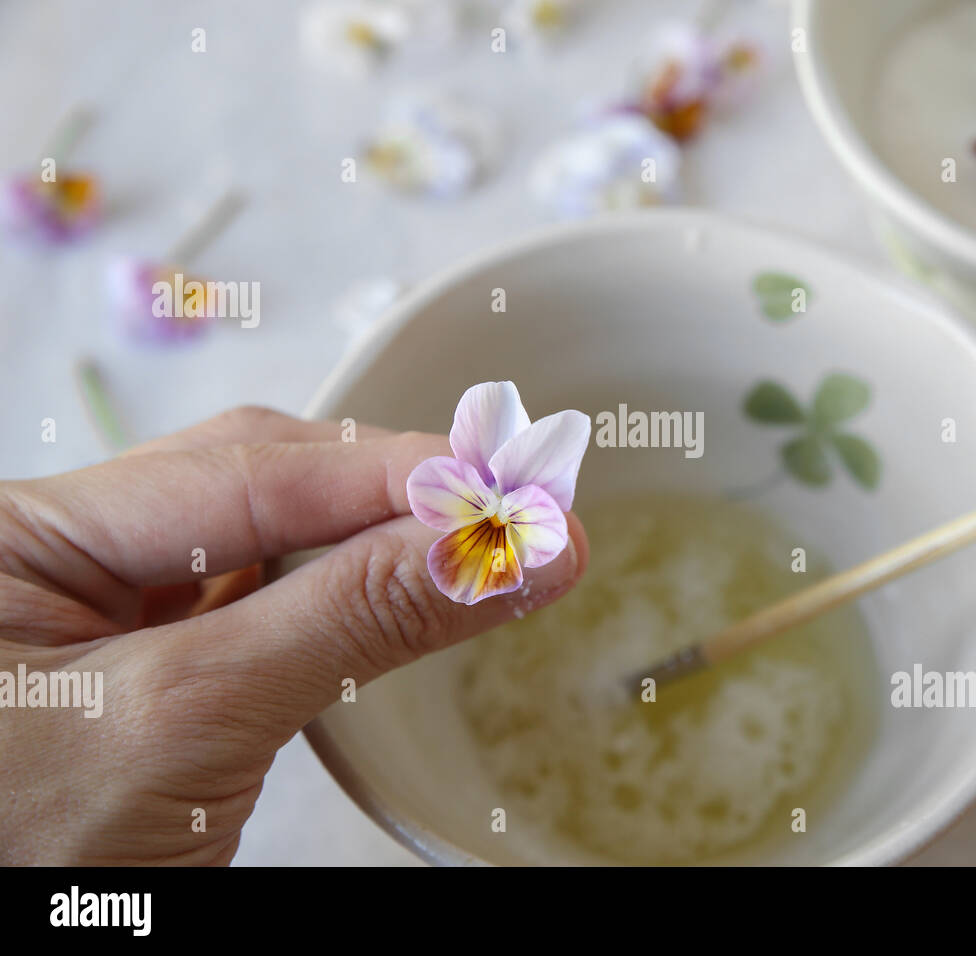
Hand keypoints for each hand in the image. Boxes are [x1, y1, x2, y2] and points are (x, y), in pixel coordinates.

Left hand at [0, 407, 586, 863]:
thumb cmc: (25, 857)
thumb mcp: (191, 721)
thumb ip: (350, 619)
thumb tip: (507, 551)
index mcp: (29, 531)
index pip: (241, 469)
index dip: (392, 472)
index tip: (513, 488)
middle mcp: (66, 551)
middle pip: (260, 485)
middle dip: (392, 496)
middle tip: (515, 511)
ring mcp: (108, 612)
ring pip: (271, 543)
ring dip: (378, 543)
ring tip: (483, 543)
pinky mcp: (159, 672)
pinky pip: (267, 609)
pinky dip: (347, 599)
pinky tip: (409, 588)